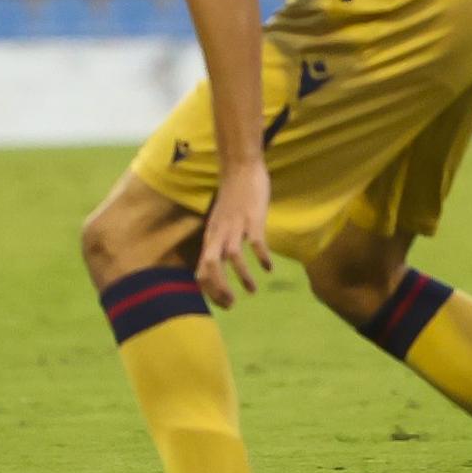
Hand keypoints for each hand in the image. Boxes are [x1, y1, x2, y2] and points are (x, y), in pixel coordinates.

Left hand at [197, 162, 273, 308]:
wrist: (240, 169)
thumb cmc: (232, 198)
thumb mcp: (220, 223)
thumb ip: (220, 241)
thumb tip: (221, 264)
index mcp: (211, 237)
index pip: (201, 269)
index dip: (209, 290)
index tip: (222, 303)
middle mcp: (219, 233)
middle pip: (211, 266)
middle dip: (219, 289)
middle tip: (231, 304)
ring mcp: (235, 226)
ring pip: (232, 256)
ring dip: (241, 276)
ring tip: (252, 290)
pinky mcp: (252, 219)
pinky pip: (255, 242)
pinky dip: (261, 257)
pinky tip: (269, 268)